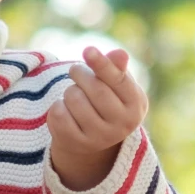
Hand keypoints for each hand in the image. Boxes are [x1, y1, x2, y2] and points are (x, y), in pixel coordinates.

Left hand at [46, 46, 148, 190]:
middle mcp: (122, 125)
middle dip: (80, 73)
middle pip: (95, 89)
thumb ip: (117, 68)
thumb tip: (120, 54)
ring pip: (74, 99)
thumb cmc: (109, 99)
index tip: (88, 50)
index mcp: (136, 105)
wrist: (95, 135)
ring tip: (75, 94)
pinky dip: (58, 106)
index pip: (118, 80)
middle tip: (75, 70)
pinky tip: (66, 110)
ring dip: (69, 90)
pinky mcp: (77, 144)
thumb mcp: (118, 83)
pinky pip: (59, 114)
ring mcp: (100, 138)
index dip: (102, 64)